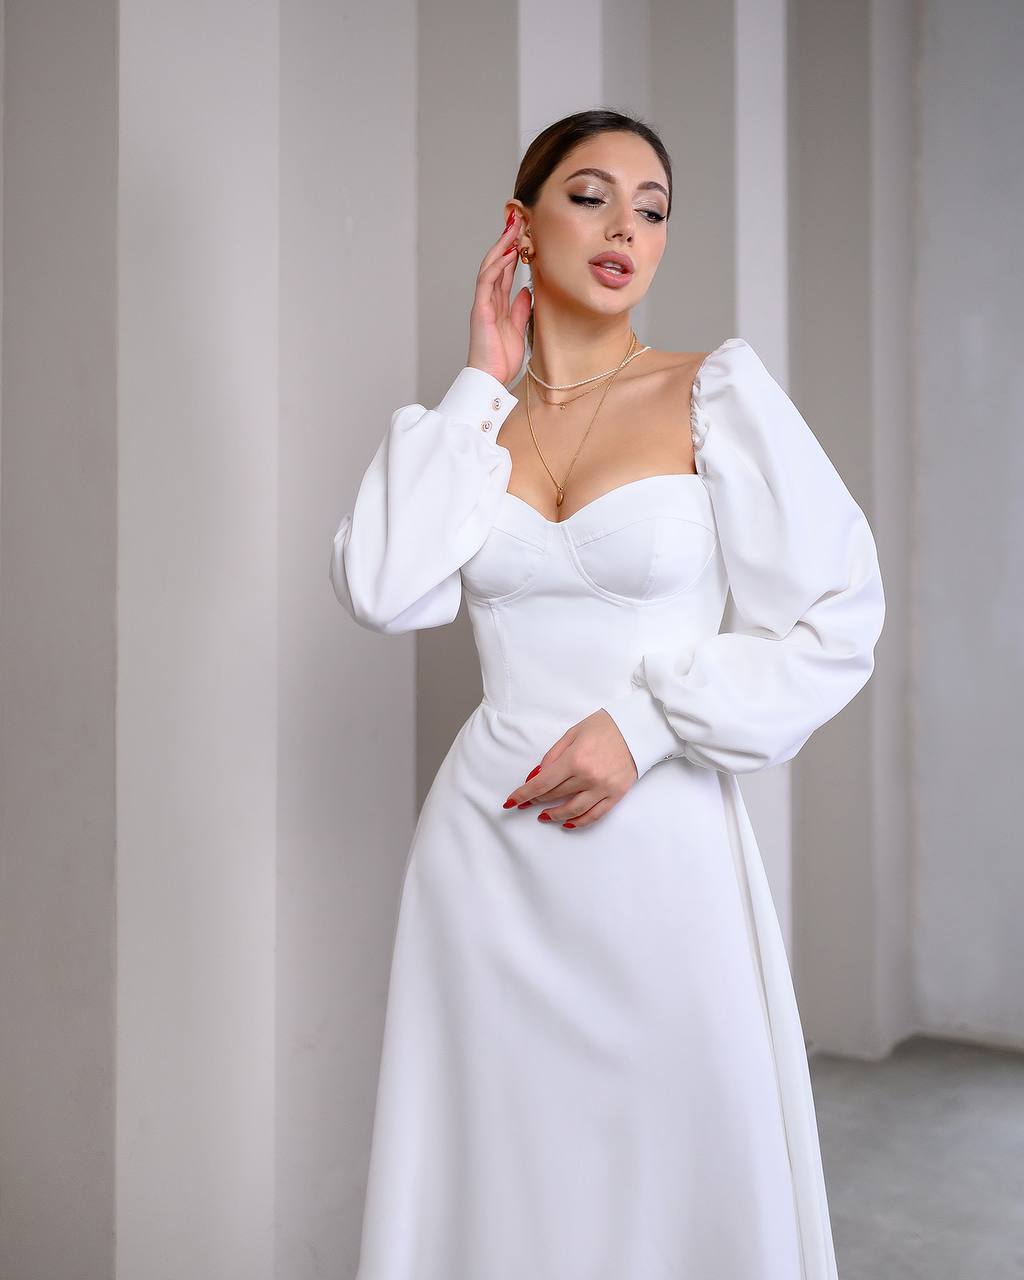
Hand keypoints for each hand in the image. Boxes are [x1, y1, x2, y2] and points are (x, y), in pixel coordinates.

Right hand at [466, 207, 532, 386]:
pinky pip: (487, 282)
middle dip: (506, 241)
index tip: (524, 233)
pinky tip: (507, 253)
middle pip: (497, 263)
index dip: (514, 251)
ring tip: (512, 228)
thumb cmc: (501, 359)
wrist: (491, 378)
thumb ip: (521, 308)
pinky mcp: (480, 309)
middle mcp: (489, 299)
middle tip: (517, 219)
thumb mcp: (518, 328)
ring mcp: (483, 303)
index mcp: (498, 304)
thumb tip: (527, 290)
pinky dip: (496, 266)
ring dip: (501, 246)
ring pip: (490, 267)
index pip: (505, 271)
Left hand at [501, 709, 638, 828]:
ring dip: (555, 815)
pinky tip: (567, 823)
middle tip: (527, 802)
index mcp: (575, 759)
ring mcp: (604, 788)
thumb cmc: (604, 726)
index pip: (543, 783)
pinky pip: (594, 815)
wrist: (638, 728)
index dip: (524, 794)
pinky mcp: (617, 794)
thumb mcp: (572, 733)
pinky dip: (579, 822)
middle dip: (537, 800)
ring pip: (573, 810)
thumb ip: (553, 755)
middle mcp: (588, 777)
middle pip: (555, 795)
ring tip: (544, 816)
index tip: (511, 801)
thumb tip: (536, 775)